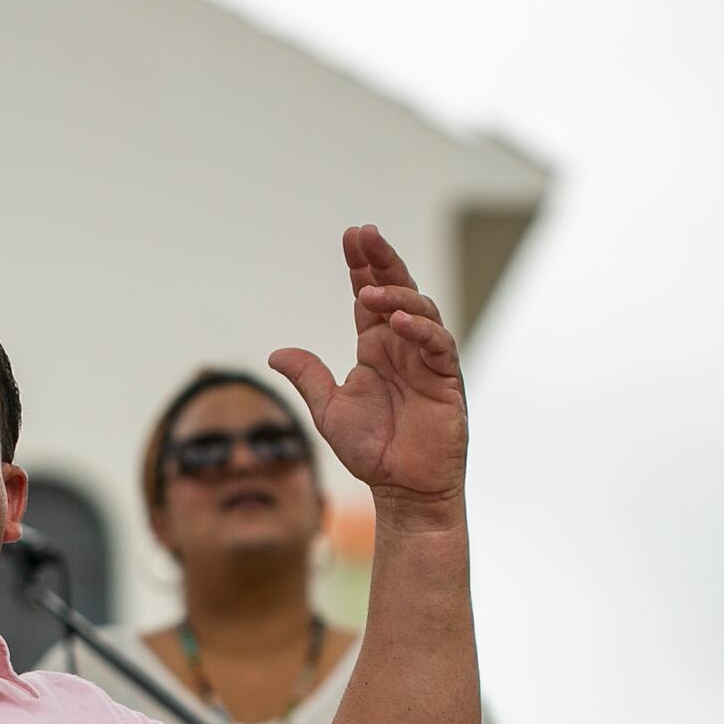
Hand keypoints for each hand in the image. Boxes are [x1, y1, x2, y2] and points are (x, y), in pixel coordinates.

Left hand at [269, 226, 465, 519]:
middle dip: (382, 260)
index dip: (362, 266)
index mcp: (376, 347)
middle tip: (365, 234)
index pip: (370, 295)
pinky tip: (397, 321)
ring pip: (420, 309)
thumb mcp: (329, 410)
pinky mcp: (447, 379)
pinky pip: (438, 343)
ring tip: (370, 293)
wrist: (404, 489)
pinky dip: (419, 328)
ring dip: (396, 295)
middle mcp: (403, 346)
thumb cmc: (372, 451)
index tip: (351, 236)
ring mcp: (427, 360)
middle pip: (398, 289)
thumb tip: (276, 354)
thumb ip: (309, 377)